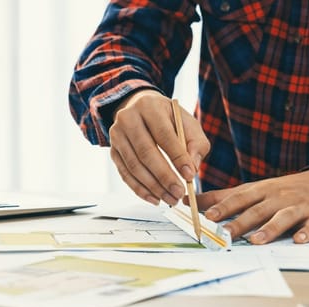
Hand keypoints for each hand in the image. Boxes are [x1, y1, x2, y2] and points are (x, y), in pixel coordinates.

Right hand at [109, 89, 210, 205]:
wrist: (141, 109)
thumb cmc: (168, 118)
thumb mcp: (187, 123)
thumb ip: (195, 143)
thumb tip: (192, 168)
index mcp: (149, 107)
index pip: (164, 135)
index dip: (177, 157)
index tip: (189, 175)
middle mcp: (128, 118)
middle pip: (146, 153)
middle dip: (164, 177)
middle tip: (178, 192)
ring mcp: (117, 135)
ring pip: (134, 166)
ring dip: (153, 187)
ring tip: (170, 198)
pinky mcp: (113, 151)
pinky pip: (125, 174)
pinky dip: (140, 189)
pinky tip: (154, 198)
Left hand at [196, 169, 308, 243]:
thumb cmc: (282, 190)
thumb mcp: (254, 189)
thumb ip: (224, 197)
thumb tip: (191, 202)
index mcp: (261, 191)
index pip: (239, 198)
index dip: (223, 207)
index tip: (207, 216)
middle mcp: (278, 197)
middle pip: (257, 210)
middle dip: (240, 222)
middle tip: (225, 233)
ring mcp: (299, 207)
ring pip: (283, 217)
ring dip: (269, 229)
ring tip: (256, 240)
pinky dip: (306, 233)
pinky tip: (298, 240)